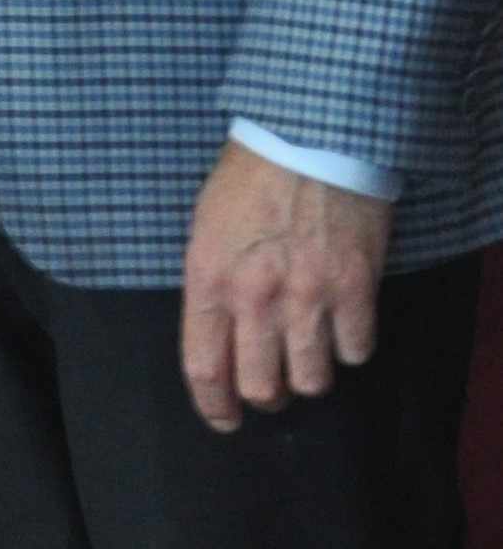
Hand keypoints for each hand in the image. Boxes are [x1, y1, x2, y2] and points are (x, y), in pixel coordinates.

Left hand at [181, 141, 392, 431]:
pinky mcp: (355, 290)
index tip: (223, 417)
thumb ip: (210, 285)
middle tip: (271, 386)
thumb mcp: (204, 229)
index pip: (203, 366)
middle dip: (265, 395)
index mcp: (208, 279)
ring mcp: (308, 296)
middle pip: (261, 386)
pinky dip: (350, 348)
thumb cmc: (248, 180)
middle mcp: (255, 296)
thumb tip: (218, 335)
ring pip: (311, 379)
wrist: (307, 141)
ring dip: (309, 375)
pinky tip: (342, 324)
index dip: (213, 403)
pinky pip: (356, 352)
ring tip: (308, 354)